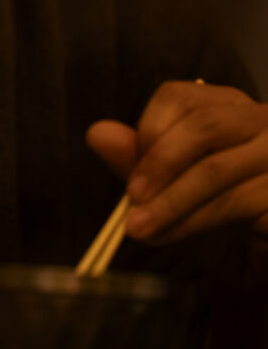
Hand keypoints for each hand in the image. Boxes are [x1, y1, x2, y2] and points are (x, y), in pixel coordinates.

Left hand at [86, 80, 267, 269]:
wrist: (261, 251)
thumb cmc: (217, 207)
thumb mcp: (172, 180)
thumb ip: (139, 157)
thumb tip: (97, 134)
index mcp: (228, 105)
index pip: (181, 97)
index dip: (150, 129)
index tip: (131, 167)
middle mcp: (260, 120)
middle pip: (202, 125)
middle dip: (158, 163)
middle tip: (131, 198)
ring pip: (214, 169)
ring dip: (169, 202)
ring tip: (139, 228)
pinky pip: (233, 202)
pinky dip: (192, 220)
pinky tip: (169, 235)